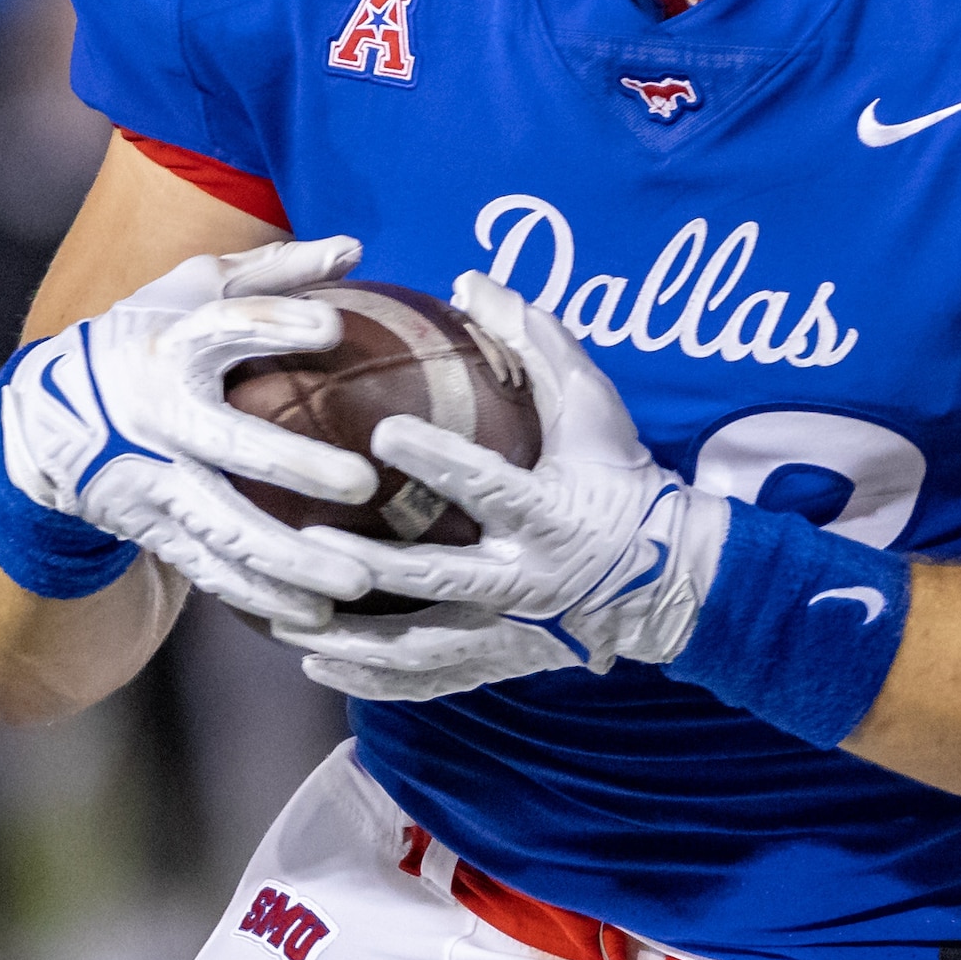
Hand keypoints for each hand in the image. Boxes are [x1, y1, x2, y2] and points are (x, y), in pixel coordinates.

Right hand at [0, 237, 388, 625]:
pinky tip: (316, 618)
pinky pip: (209, 571)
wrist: (45, 418)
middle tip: (361, 484)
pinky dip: (260, 598)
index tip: (332, 326)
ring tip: (356, 582)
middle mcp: (158, 416)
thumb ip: (271, 271)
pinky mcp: (150, 530)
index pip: (221, 328)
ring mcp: (150, 481)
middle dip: (294, 464)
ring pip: (223, 527)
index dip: (272, 324)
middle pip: (228, 443)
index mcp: (170, 347)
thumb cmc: (143, 339)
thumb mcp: (188, 291)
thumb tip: (352, 245)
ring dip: (288, 560)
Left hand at [331, 275, 730, 676]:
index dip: (440, 460)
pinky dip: (373, 679)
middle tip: (311, 543)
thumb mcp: (594, 405)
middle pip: (443, 579)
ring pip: (425, 647)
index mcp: (553, 514)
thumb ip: (536, 341)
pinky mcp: (499, 662)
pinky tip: (316, 664)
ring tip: (293, 620)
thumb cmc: (621, 478)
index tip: (386, 432)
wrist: (667, 577)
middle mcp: (530, 580)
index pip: (492, 485)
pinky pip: (428, 680)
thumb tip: (470, 279)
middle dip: (374, 565)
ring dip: (357, 640)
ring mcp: (513, 630)